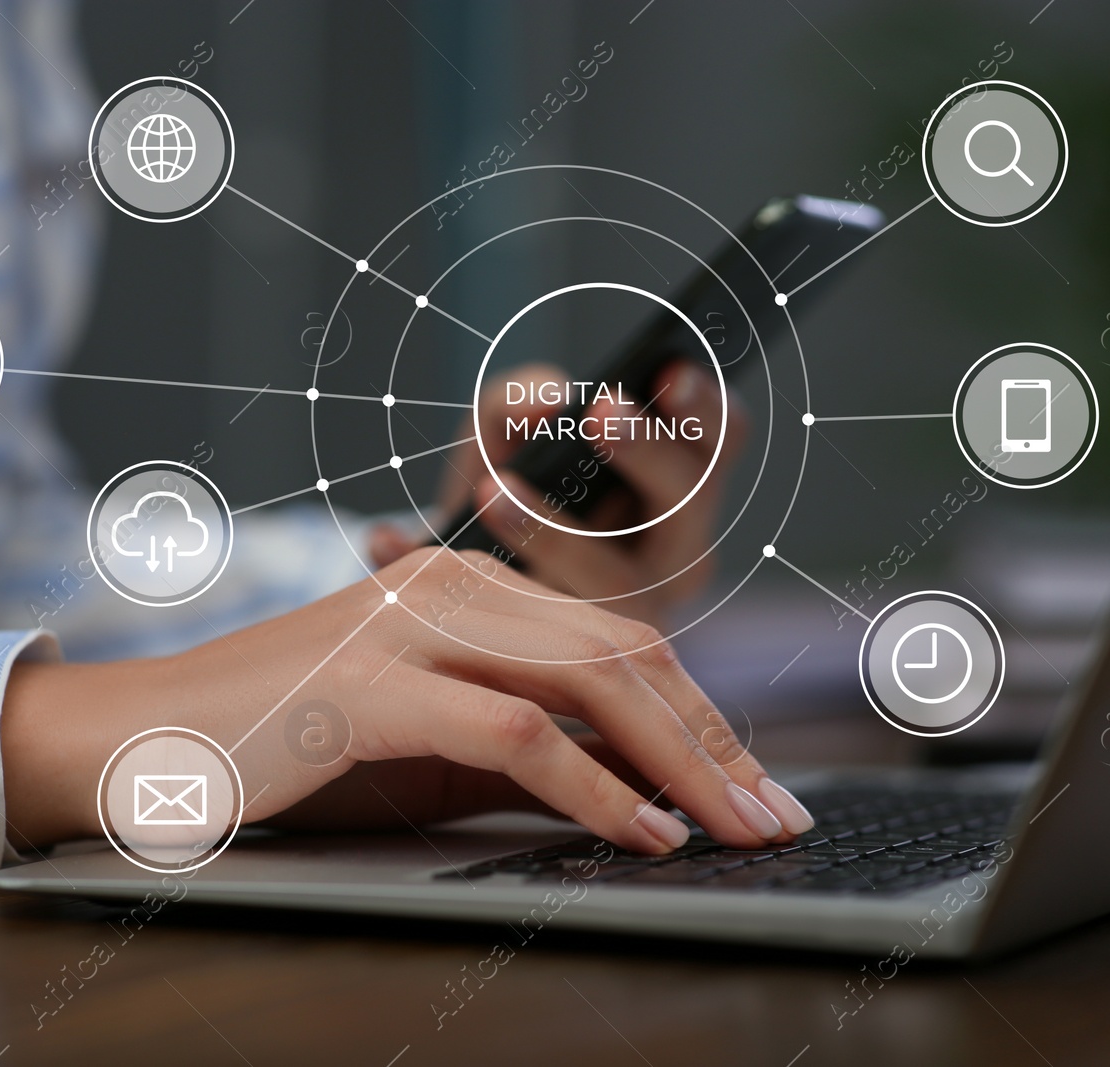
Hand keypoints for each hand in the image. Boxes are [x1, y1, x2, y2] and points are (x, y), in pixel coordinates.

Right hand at [1, 547, 811, 855]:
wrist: (135, 745)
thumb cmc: (283, 753)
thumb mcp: (427, 752)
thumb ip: (528, 757)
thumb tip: (641, 798)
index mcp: (463, 587)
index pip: (616, 642)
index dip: (700, 716)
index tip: (756, 787)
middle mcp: (446, 585)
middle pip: (622, 654)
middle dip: (713, 741)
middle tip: (775, 815)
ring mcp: (407, 625)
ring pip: (587, 680)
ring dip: (680, 763)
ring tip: (739, 829)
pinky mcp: (369, 683)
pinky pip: (514, 732)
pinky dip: (595, 789)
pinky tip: (643, 834)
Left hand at [369, 360, 747, 628]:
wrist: (460, 595)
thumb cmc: (502, 498)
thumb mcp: (503, 439)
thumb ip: (517, 403)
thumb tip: (542, 401)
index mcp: (678, 491)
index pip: (720, 439)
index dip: (702, 403)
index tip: (665, 371)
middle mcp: (670, 558)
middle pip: (688, 503)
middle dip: (648, 454)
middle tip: (600, 413)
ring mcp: (627, 621)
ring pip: (614, 581)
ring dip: (552, 532)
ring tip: (491, 490)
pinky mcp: (571, 672)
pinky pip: (523, 634)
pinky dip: (449, 581)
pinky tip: (388, 544)